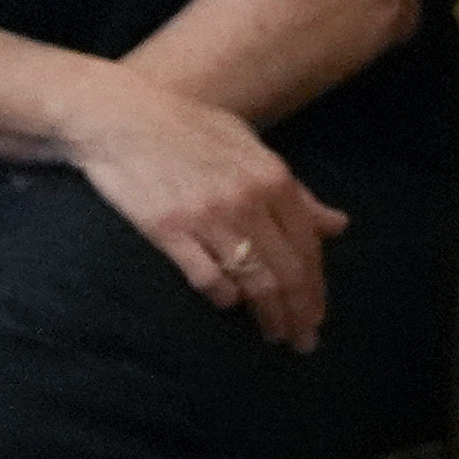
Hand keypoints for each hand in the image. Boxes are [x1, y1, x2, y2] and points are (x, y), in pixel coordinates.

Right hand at [62, 78, 346, 351]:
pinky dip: (224, 297)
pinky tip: (229, 305)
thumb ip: (294, 192)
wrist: (120, 118)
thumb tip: (338, 225)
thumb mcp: (249, 147)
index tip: (317, 315)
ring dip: (269, 316)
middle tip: (303, 341)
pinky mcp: (169, 231)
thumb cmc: (188, 127)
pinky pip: (207, 278)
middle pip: (286, 271)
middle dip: (299, 313)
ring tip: (275, 335)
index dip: (316, 286)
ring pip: (253, 281)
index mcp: (271, 176)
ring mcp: (208, 217)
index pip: (308, 246)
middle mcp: (247, 199)